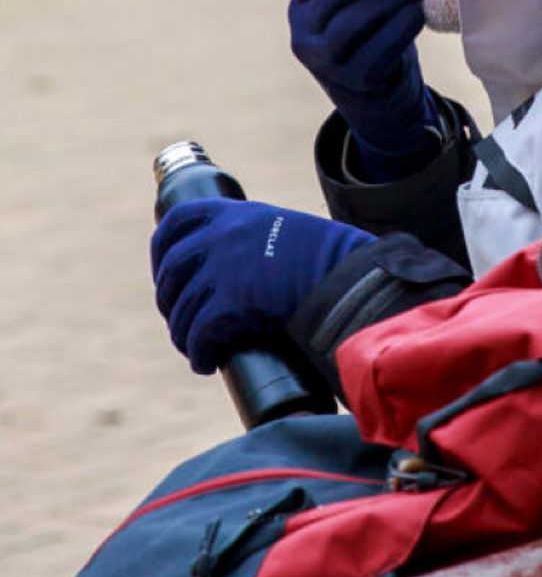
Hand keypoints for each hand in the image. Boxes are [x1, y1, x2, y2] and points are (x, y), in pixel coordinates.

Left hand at [152, 199, 371, 374]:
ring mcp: (222, 268)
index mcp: (234, 213)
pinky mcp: (230, 302)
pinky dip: (198, 352)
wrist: (345, 273)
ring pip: (182, 308)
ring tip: (193, 348)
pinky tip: (206, 362)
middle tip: (179, 317)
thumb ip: (260, 239)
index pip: (177, 220)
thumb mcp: (285, 229)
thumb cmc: (330, 256)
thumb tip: (251, 268)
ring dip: (183, 333)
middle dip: (169, 298)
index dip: (162, 247)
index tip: (163, 266)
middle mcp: (221, 236)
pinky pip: (199, 333)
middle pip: (172, 270)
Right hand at [289, 0, 438, 176]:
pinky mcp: (358, 81)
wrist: (379, 100)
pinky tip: (418, 9)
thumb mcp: (355, 0)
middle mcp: (306, 33)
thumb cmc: (372, 33)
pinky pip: (383, 47)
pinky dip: (403, 24)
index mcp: (301, 5)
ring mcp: (329, 61)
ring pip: (358, 19)